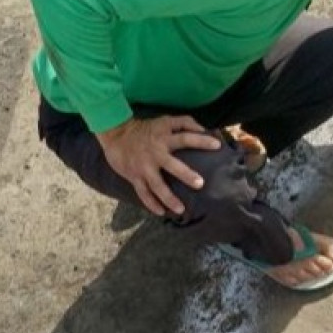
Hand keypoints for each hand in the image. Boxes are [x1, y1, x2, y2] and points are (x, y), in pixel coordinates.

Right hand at [97, 116, 221, 216]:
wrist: (115, 134)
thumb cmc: (146, 128)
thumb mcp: (165, 120)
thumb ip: (185, 123)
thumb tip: (205, 129)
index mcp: (164, 138)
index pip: (186, 138)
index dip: (201, 141)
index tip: (217, 146)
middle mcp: (155, 154)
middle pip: (172, 165)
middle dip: (186, 175)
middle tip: (200, 184)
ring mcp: (144, 167)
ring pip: (157, 185)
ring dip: (169, 198)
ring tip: (181, 209)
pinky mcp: (134, 176)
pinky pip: (143, 193)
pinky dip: (151, 204)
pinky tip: (161, 212)